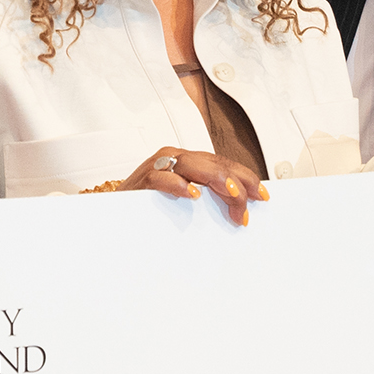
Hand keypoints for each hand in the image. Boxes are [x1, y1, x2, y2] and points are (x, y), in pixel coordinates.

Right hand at [118, 147, 268, 227]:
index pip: (224, 165)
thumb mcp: (184, 203)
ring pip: (193, 165)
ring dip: (215, 178)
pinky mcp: (141, 181)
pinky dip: (176, 184)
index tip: (263, 195)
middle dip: (237, 181)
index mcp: (189, 162)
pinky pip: (160, 178)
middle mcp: (175, 159)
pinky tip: (191, 193)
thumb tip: (239, 211)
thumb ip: (208, 200)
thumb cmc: (150, 208)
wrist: (110, 214)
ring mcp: (158, 167)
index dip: (246, 177)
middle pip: (214, 164)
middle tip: (252, 199)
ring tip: (232, 193)